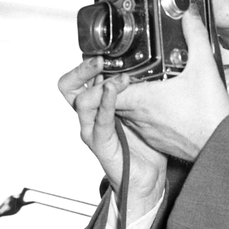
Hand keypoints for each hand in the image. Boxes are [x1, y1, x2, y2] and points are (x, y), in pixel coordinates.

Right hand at [58, 56, 166, 217]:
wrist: (147, 179)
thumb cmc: (145, 145)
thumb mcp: (144, 109)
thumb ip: (143, 89)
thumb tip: (159, 63)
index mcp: (98, 104)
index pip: (80, 77)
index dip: (87, 61)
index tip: (106, 50)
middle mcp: (90, 115)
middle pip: (68, 86)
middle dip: (82, 69)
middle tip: (99, 59)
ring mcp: (92, 129)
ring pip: (81, 101)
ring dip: (100, 85)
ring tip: (118, 78)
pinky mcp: (100, 144)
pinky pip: (98, 122)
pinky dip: (105, 104)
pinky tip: (114, 92)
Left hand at [114, 10, 228, 161]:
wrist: (220, 146)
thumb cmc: (209, 116)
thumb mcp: (204, 67)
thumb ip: (195, 37)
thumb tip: (188, 17)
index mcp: (142, 100)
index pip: (103, 90)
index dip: (103, 77)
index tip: (114, 66)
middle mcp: (138, 117)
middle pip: (110, 99)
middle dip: (114, 83)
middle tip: (124, 69)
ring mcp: (145, 129)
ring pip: (123, 111)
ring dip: (127, 97)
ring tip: (139, 81)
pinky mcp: (155, 138)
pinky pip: (138, 123)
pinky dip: (140, 111)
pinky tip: (155, 101)